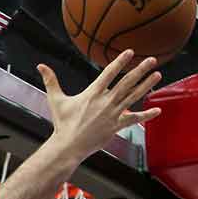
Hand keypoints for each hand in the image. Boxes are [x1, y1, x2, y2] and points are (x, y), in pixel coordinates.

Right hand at [38, 49, 161, 160]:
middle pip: (126, 83)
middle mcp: (105, 102)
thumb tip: (40, 66)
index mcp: (92, 94)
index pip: (109, 73)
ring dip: (146, 85)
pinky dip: (146, 115)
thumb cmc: (62, 123)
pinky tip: (157, 110)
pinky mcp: (116, 126)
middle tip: (151, 60)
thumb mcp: (55, 100)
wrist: (68, 146)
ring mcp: (113, 114)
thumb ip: (51, 81)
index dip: (120, 62)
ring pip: (133, 97)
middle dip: (140, 70)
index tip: (130, 52)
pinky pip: (134, 119)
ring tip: (157, 74)